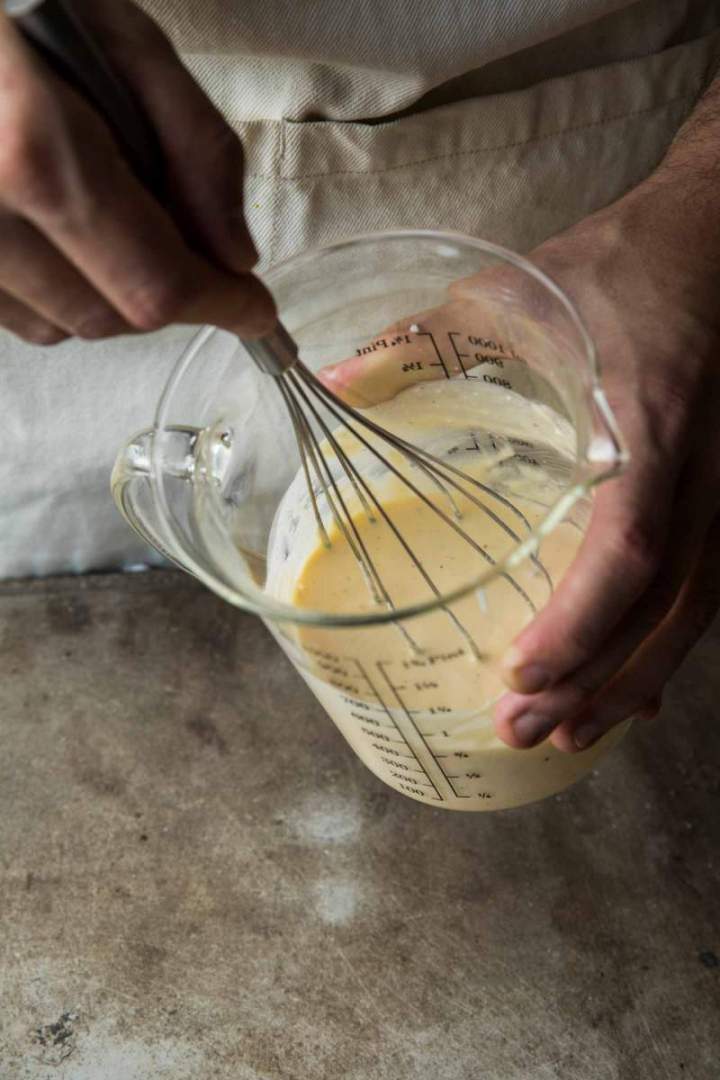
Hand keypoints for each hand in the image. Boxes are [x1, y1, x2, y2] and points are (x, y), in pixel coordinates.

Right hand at [0, 1, 274, 344]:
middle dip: (166, 295)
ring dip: (105, 294)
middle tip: (187, 250)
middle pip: (110, 317)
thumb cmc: (21, 4)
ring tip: (102, 214)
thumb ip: (195, 147)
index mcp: (38, 156)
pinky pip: (11, 313)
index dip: (220, 306)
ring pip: (58, 325)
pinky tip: (52, 227)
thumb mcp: (122, 40)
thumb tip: (235, 255)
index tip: (253, 309)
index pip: (154, 284)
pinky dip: (50, 290)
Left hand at [320, 180, 719, 753]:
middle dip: (594, 678)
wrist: (717, 237)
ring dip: (631, 679)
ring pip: (693, 610)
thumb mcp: (514, 292)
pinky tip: (628, 686)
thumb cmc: (618, 263)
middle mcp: (704, 469)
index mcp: (653, 419)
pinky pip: (705, 587)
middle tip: (523, 728)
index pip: (631, 547)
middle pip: (664, 604)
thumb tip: (333, 382)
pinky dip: (664, 644)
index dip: (581, 621)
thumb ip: (420, 339)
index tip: (520, 669)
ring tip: (569, 731)